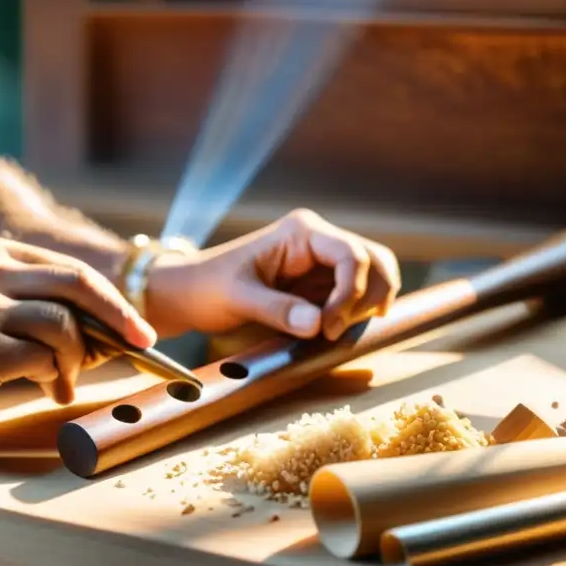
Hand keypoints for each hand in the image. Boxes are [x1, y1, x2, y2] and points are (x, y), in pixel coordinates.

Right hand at [0, 236, 155, 441]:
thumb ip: (37, 305)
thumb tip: (110, 328)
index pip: (71, 270)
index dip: (112, 300)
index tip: (137, 327)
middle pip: (77, 285)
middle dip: (118, 317)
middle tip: (140, 344)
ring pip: (65, 326)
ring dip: (75, 361)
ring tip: (62, 382)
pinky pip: (45, 359)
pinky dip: (56, 378)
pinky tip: (48, 390)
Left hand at [145, 209, 400, 340]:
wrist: (191, 294)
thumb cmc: (207, 288)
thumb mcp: (237, 299)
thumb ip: (277, 310)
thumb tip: (318, 324)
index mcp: (301, 231)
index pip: (351, 256)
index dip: (351, 294)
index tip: (328, 329)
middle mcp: (319, 240)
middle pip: (375, 262)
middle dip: (368, 299)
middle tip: (337, 332)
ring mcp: (323, 261)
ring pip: (373, 277)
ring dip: (366, 307)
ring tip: (336, 333)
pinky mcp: (321, 284)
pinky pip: (355, 296)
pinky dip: (356, 314)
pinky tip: (336, 332)